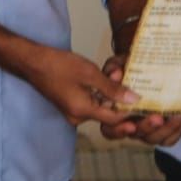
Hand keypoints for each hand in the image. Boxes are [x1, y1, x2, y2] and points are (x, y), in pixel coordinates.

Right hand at [21, 45, 137, 127]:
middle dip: (120, 98)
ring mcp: (73, 112)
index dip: (130, 112)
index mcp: (82, 112)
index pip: (113, 119)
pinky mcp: (71, 104)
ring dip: (111, 93)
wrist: (33, 62)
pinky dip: (101, 92)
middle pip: (107, 113)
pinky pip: (92, 102)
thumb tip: (133, 99)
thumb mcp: (90, 74)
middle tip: (132, 83)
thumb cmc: (59, 65)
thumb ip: (112, 88)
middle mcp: (78, 117)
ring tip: (119, 75)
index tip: (146, 104)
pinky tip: (107, 78)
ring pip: (100, 106)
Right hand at [98, 54, 180, 145]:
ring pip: (152, 138)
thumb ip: (114, 67)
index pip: (110, 128)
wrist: (149, 66)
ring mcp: (144, 126)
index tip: (130, 122)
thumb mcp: (119, 62)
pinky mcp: (160, 129)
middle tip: (158, 118)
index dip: (119, 128)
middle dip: (147, 127)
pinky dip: (175, 130)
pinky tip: (180, 118)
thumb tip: (116, 74)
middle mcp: (127, 122)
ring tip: (176, 115)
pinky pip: (167, 138)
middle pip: (134, 135)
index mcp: (113, 110)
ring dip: (165, 129)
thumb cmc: (130, 67)